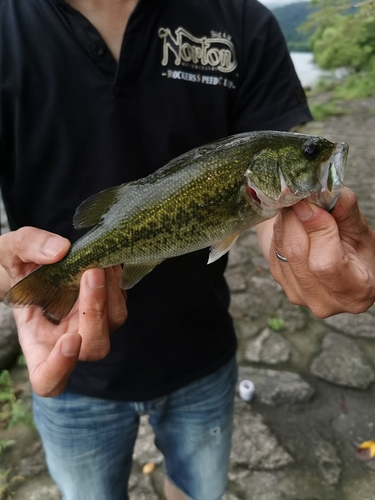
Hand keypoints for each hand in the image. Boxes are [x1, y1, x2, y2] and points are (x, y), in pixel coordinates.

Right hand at [0, 227, 126, 395]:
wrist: (33, 262)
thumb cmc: (16, 267)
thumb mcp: (8, 253)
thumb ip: (27, 247)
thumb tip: (59, 250)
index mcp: (37, 344)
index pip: (48, 379)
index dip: (60, 369)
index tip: (69, 339)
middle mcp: (68, 341)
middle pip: (94, 347)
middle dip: (95, 313)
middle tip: (90, 273)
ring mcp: (91, 324)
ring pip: (114, 322)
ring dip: (110, 293)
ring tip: (98, 262)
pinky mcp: (108, 305)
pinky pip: (120, 300)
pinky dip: (116, 281)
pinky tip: (106, 260)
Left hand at [269, 188, 374, 317]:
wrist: (333, 259)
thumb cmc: (354, 247)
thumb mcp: (359, 230)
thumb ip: (346, 212)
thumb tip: (327, 193)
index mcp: (356, 292)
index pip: (325, 264)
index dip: (317, 230)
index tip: (311, 204)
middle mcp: (325, 303)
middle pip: (297, 255)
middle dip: (296, 220)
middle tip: (300, 196)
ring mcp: (299, 296)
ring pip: (282, 250)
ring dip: (287, 222)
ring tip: (298, 206)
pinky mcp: (281, 284)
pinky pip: (274, 251)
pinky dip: (281, 231)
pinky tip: (292, 222)